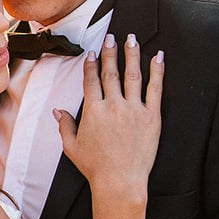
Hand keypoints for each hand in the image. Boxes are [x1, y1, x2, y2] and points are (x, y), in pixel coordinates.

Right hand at [57, 34, 162, 198]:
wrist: (120, 181)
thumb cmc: (95, 167)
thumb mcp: (72, 147)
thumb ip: (66, 126)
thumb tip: (59, 111)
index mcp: (93, 111)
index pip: (91, 80)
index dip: (91, 64)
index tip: (92, 52)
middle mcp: (113, 106)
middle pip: (111, 72)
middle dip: (110, 52)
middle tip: (111, 36)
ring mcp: (134, 110)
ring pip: (133, 75)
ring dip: (132, 55)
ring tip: (132, 39)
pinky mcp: (151, 117)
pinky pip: (155, 89)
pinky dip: (157, 72)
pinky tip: (158, 57)